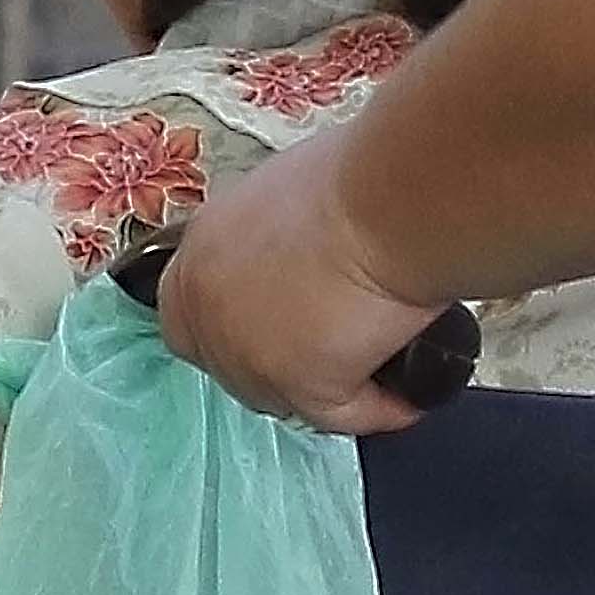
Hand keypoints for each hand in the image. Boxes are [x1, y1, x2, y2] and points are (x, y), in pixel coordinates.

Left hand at [160, 137, 458, 431]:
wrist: (391, 201)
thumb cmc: (362, 180)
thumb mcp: (291, 197)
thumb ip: (274, 240)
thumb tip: (305, 262)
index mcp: (203, 248)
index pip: (186, 312)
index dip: (233, 326)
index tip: (275, 327)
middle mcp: (209, 305)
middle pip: (232, 364)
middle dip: (280, 363)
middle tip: (335, 346)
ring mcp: (245, 352)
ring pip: (285, 396)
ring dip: (332, 385)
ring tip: (384, 362)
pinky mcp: (298, 385)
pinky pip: (342, 413)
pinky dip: (381, 405)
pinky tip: (407, 391)